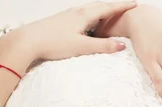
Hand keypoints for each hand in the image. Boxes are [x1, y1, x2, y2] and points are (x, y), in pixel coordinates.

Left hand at [9, 1, 137, 64]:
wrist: (27, 41)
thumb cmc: (53, 43)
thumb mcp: (81, 47)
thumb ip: (102, 46)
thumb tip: (122, 45)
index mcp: (83, 15)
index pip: (108, 8)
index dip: (122, 6)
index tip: (134, 3)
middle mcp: (76, 12)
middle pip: (99, 6)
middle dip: (114, 7)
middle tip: (126, 7)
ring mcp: (67, 15)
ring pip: (90, 11)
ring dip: (102, 12)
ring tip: (111, 14)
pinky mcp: (61, 21)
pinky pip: (82, 16)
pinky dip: (91, 17)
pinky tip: (90, 24)